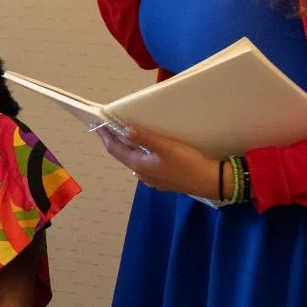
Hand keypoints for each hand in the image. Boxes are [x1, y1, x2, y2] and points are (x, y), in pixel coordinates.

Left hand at [97, 125, 222, 198]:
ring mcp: (152, 178)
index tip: (96, 124)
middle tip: (107, 127)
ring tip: (124, 134)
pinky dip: (140, 154)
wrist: (210, 182)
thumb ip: (145, 139)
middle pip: (123, 155)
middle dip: (114, 140)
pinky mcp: (163, 179)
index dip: (105, 136)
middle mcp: (142, 174)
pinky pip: (145, 164)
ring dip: (128, 147)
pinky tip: (145, 149)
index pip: (115, 149)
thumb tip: (124, 130)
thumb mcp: (166, 148)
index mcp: (139, 165)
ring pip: (134, 160)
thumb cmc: (187, 163)